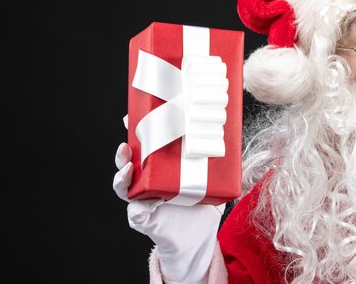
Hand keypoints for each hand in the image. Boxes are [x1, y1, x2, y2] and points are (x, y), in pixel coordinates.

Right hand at [113, 142, 224, 283]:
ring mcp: (142, 198)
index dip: (134, 131)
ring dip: (122, 176)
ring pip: (123, 185)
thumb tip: (232, 140)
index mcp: (158, 166)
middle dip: (123, 152)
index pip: (141, 145)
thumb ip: (216, 162)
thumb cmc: (201, 204)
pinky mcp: (144, 219)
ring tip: (128, 168)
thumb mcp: (209, 178)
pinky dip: (137, 207)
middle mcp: (146, 180)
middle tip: (127, 144)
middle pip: (126, 162)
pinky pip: (135, 212)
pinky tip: (145, 203)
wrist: (198, 238)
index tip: (130, 117)